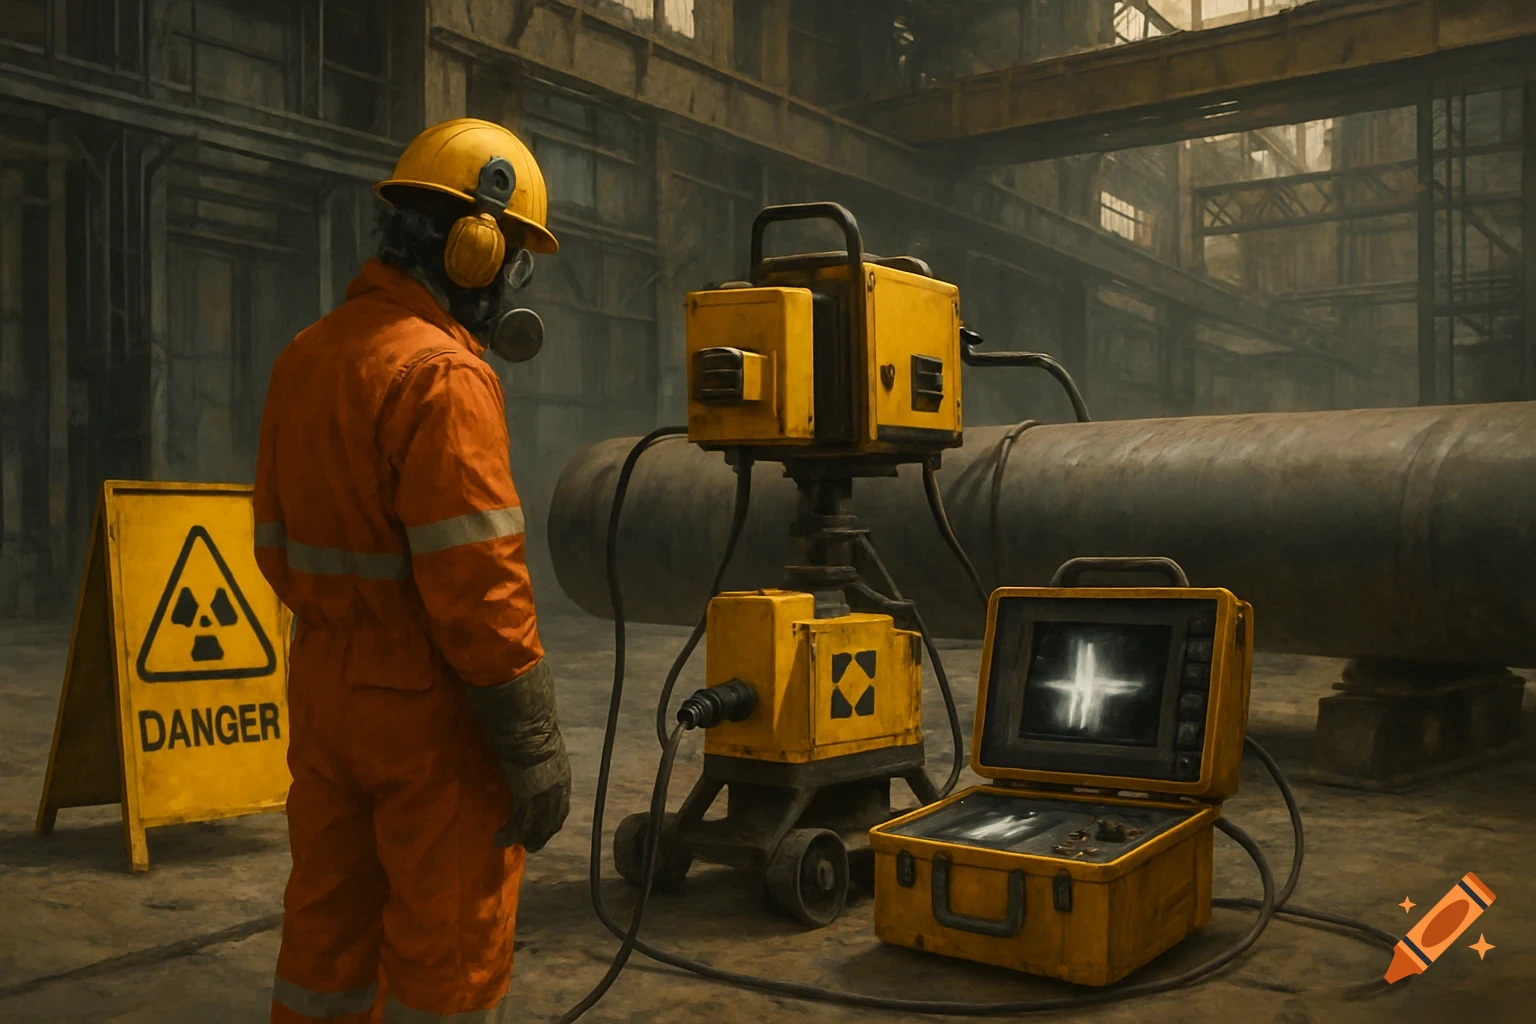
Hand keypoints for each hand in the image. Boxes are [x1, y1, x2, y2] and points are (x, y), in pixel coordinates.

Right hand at [463, 660, 572, 852]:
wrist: (528, 732)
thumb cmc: (534, 733)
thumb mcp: (545, 751)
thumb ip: (542, 761)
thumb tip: (534, 760)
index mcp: (563, 779)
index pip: (562, 807)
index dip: (554, 819)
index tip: (547, 828)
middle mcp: (558, 792)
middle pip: (553, 821)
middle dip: (543, 834)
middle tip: (532, 845)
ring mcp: (544, 798)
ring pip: (536, 827)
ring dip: (524, 839)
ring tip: (512, 844)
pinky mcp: (527, 800)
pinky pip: (518, 824)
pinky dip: (508, 834)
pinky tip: (498, 838)